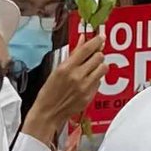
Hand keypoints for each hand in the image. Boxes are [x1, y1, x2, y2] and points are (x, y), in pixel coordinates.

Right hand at [21, 31, 106, 150]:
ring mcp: (85, 87)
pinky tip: (86, 82)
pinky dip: (95, 79)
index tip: (101, 37)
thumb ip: (73, 54)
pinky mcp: (89, 96)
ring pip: (103, 68)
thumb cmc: (49, 92)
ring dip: (99, 66)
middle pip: (99, 57)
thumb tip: (83, 40)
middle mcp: (77, 77)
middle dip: (97, 54)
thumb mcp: (57, 70)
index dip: (97, 40)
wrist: (48, 113)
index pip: (87, 49)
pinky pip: (99, 82)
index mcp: (67, 68)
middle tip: (93, 56)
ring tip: (91, 69)